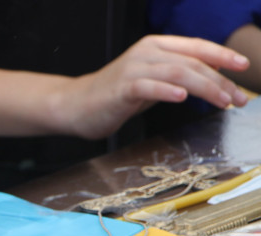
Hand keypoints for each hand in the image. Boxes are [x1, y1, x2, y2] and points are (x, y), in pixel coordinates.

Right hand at [63, 35, 250, 138]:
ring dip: (204, 88)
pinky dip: (167, 92)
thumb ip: (176, 76)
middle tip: (237, 99)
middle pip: (192, 63)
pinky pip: (149, 87)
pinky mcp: (122, 88)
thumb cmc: (114, 96)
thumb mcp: (151, 81)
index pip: (196, 47)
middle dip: (220, 81)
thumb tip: (211, 78)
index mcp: (155, 46)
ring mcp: (133, 69)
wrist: (77, 105)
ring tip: (221, 101)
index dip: (222, 55)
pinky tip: (182, 98)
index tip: (243, 67)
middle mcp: (146, 53)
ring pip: (177, 73)